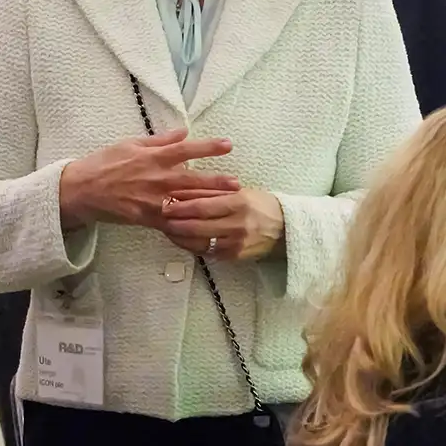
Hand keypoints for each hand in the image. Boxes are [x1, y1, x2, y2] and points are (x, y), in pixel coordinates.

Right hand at [60, 130, 237, 227]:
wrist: (81, 189)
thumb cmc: (104, 163)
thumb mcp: (130, 144)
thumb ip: (160, 140)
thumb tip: (183, 132)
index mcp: (152, 157)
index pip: (186, 149)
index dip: (208, 147)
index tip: (228, 145)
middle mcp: (155, 178)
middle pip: (192, 180)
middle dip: (216, 182)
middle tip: (236, 183)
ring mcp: (152, 200)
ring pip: (186, 202)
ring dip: (208, 203)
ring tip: (228, 203)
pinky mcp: (146, 218)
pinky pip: (172, 222)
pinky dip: (188, 223)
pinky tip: (204, 225)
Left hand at [159, 188, 284, 262]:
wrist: (285, 228)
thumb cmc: (259, 205)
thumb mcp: (239, 192)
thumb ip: (212, 191)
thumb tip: (183, 188)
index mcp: (238, 203)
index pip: (203, 206)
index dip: (181, 206)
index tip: (165, 203)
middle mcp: (237, 225)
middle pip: (197, 226)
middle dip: (175, 223)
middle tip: (161, 218)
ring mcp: (236, 243)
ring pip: (199, 242)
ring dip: (180, 237)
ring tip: (167, 229)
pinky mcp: (234, 257)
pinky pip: (207, 252)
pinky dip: (192, 246)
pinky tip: (182, 239)